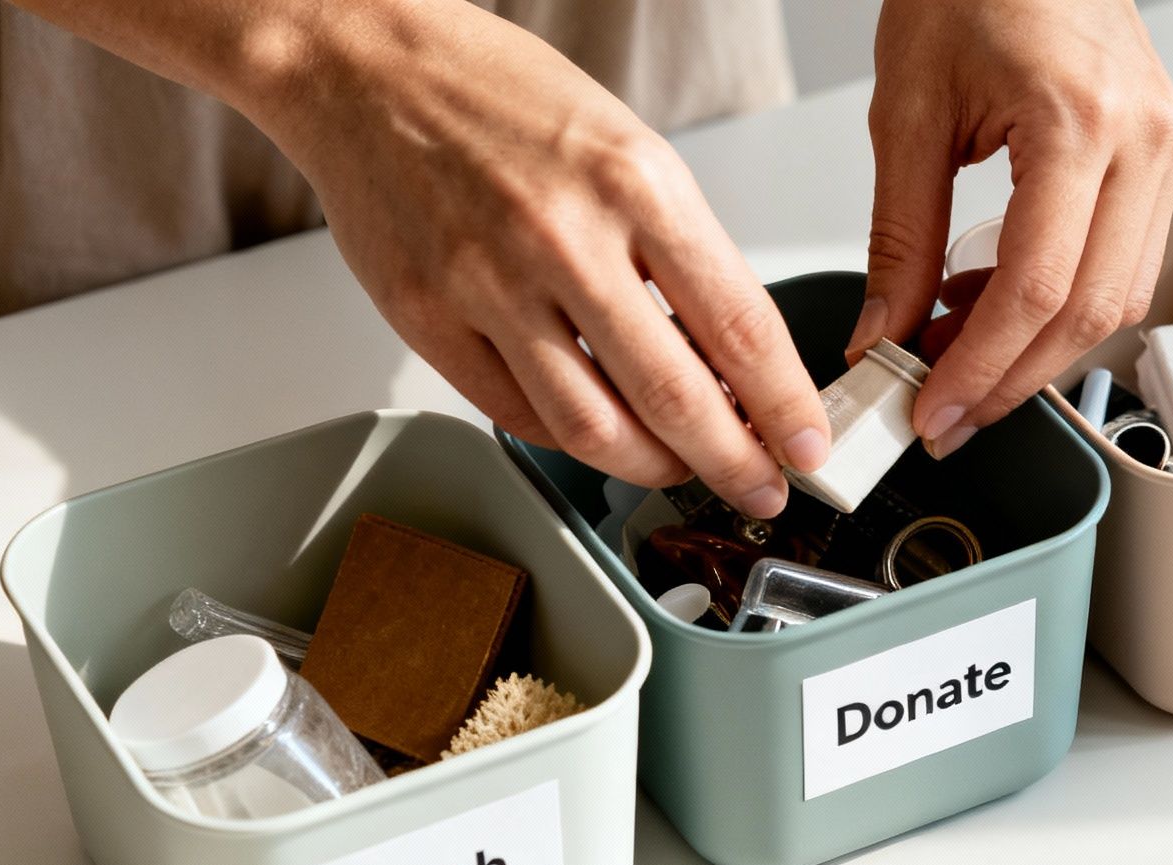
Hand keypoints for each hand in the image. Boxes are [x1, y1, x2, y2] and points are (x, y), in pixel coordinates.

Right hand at [257, 1, 828, 517]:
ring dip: (654, 468)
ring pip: (594, 428)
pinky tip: (601, 438)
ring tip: (683, 469)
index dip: (784, 402)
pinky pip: (517, 417)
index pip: (738, 323)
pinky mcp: (428, 321)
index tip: (806, 441)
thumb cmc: (499, 96)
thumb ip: (680, 250)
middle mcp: (563, 238)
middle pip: (674, 395)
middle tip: (760, 489)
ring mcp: (488, 285)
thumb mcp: (628, 148)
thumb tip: (731, 353)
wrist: (365, 67)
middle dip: (734, 462)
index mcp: (634, 184)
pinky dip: (572, 443)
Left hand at [853, 0, 1172, 457]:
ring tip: (959, 354)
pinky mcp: (1166, 155)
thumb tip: (884, 332)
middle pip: (1090, 312)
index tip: (932, 410)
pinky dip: (1062, 303)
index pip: (1038, 288)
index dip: (982, 368)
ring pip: (1118, 300)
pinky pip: (1126, 263)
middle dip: (1011, 379)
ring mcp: (1168, 147)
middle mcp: (1145, 139)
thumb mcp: (909, 110)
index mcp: (1080, 119)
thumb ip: (897, 237)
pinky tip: (999, 303)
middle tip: (944, 412)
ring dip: (1038, 349)